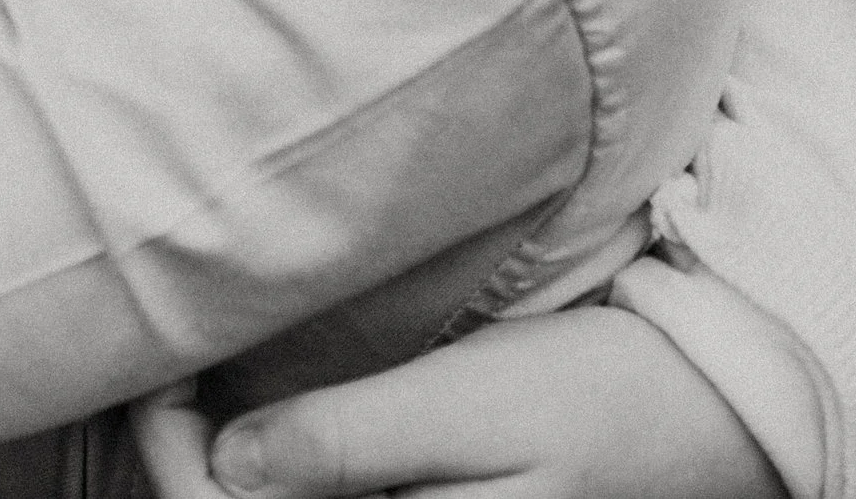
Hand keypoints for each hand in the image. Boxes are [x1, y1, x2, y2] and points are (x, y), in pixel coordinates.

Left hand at [129, 313, 781, 498]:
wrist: (701, 412)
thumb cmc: (594, 397)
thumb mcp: (472, 404)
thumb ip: (350, 441)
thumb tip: (229, 467)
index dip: (178, 467)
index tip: (154, 382)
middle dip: (186, 472)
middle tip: (158, 377)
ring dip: (219, 479)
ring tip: (189, 393)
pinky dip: (270, 477)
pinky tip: (246, 427)